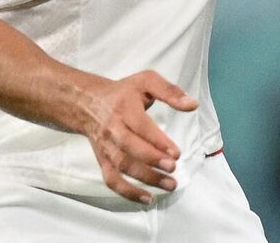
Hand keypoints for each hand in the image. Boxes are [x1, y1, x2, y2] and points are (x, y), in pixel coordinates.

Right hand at [79, 70, 198, 202]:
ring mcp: (106, 146)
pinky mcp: (102, 160)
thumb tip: (192, 104)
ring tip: (170, 184)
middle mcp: (112, 128)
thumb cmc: (123, 92)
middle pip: (130, 147)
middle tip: (173, 168)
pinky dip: (127, 192)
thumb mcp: (146, 81)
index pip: (140, 126)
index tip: (176, 152)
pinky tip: (148, 198)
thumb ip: (170, 91)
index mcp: (124, 107)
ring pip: (122, 165)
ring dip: (145, 178)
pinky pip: (112, 179)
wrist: (87, 102)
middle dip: (152, 160)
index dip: (157, 141)